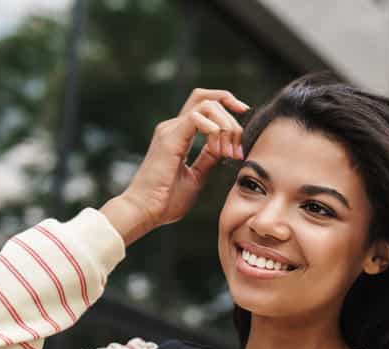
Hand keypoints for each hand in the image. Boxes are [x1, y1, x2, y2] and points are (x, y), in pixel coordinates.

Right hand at [102, 88, 248, 244]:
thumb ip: (208, 159)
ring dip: (226, 125)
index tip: (244, 124)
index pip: (204, 104)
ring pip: (206, 104)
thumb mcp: (197, 176)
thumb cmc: (166, 199)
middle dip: (232, 117)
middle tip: (238, 148)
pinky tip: (219, 152)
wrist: (144, 211)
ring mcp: (170, 130)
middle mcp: (173, 126)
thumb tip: (225, 149)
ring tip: (229, 153)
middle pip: (207, 98)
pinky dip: (215, 131)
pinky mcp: (169, 138)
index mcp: (178, 134)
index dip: (227, 105)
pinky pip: (197, 118)